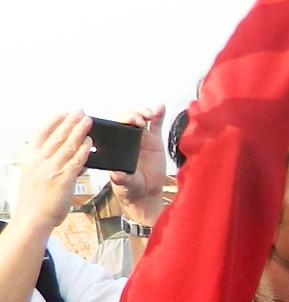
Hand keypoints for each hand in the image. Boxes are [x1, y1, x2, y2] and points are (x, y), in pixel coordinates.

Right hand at [12, 112, 91, 236]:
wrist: (33, 216)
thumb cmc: (36, 197)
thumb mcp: (36, 173)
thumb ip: (50, 161)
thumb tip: (69, 151)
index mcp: (30, 157)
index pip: (40, 133)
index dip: (53, 120)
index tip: (63, 112)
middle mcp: (38, 161)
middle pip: (56, 136)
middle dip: (69, 121)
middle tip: (80, 111)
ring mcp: (50, 170)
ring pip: (67, 145)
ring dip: (79, 131)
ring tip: (88, 121)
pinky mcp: (62, 180)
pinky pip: (76, 161)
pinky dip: (84, 150)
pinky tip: (90, 143)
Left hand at [106, 104, 168, 224]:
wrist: (146, 193)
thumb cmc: (130, 188)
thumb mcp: (124, 184)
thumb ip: (120, 179)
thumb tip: (115, 174)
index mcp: (117, 146)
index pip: (115, 126)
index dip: (121, 120)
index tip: (128, 122)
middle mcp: (128, 139)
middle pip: (128, 118)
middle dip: (133, 115)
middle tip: (140, 120)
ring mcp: (142, 139)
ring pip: (142, 119)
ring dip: (145, 112)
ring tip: (151, 114)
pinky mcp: (155, 142)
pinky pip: (156, 125)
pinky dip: (159, 115)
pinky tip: (160, 107)